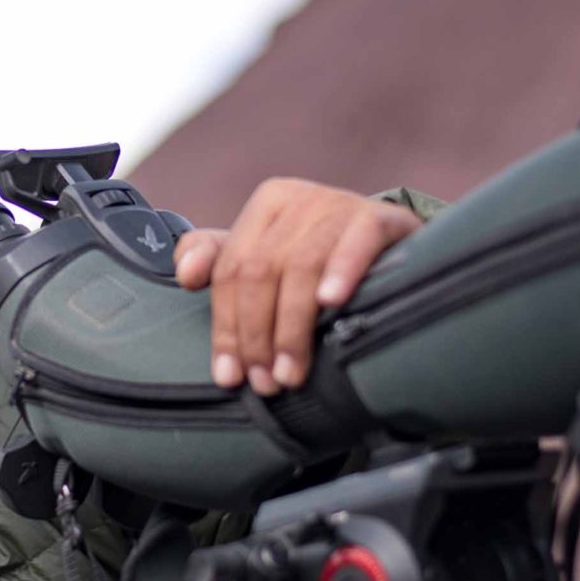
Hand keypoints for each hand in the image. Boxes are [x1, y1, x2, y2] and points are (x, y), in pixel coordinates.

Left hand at [172, 179, 421, 395]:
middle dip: (257, 335)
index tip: (229, 375)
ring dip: (292, 327)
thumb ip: (217, 262)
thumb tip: (185, 274)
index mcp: (266, 206)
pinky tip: (331, 303)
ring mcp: (339, 205)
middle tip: (266, 381)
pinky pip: (355, 244)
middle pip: (259, 270)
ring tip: (290, 372)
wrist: (394, 243)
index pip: (230, 270)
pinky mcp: (378, 217)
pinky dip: (341, 272)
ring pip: (300, 267)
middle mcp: (298, 199)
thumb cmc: (321, 257)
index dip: (226, 327)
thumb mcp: (268, 256)